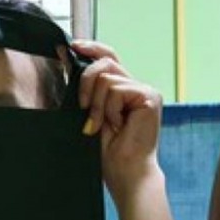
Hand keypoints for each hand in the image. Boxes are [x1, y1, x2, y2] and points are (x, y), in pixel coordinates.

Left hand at [73, 40, 162, 201]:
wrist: (126, 173)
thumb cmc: (110, 152)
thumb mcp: (91, 113)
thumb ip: (87, 88)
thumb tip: (69, 57)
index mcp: (125, 91)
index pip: (109, 58)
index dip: (92, 48)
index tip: (73, 46)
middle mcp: (138, 88)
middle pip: (106, 62)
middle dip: (86, 81)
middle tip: (83, 107)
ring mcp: (146, 91)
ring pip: (107, 77)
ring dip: (97, 104)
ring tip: (103, 125)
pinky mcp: (149, 96)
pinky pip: (116, 89)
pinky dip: (109, 110)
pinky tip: (118, 126)